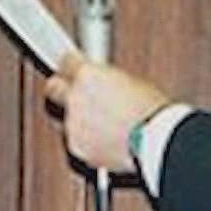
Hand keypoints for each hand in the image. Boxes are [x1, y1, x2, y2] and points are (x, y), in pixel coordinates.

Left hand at [43, 53, 169, 172]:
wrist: (157, 141)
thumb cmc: (152, 110)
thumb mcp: (132, 82)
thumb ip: (107, 79)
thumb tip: (103, 81)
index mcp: (88, 75)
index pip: (65, 62)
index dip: (71, 67)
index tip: (74, 70)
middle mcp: (74, 98)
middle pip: (53, 88)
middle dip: (61, 89)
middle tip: (76, 94)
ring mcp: (73, 125)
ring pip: (67, 119)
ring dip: (80, 120)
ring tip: (108, 125)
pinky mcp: (76, 148)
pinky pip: (76, 141)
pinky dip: (88, 141)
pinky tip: (108, 140)